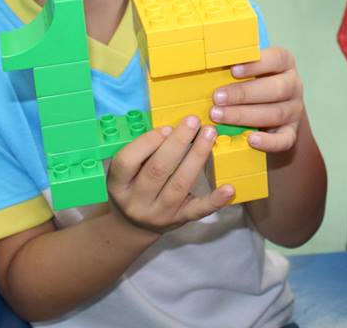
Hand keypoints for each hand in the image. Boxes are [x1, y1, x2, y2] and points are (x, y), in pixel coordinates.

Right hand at [107, 117, 234, 233]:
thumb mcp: (126, 172)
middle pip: (157, 170)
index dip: (147, 143)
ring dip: (197, 156)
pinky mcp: (180, 220)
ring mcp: (159, 213)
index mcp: (118, 185)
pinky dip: (215, 199)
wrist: (133, 225)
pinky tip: (229, 188)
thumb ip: (142, 152)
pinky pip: (199, 210)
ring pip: (180, 184)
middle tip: (193, 121)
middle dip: (178, 143)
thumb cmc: (132, 186)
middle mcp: (136, 202)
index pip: (126, 162)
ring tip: (209, 134)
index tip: (167, 127)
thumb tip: (172, 126)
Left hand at [209, 47, 303, 152]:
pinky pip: (285, 139)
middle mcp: (294, 85)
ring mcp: (294, 110)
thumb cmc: (251, 81)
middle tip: (217, 97)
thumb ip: (233, 63)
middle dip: (244, 94)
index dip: (256, 64)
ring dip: (245, 115)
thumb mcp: (246, 68)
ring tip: (219, 116)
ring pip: (276, 113)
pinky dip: (269, 142)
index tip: (232, 70)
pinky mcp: (291, 132)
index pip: (277, 59)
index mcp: (285, 63)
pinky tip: (251, 140)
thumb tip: (208, 61)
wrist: (269, 108)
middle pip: (277, 88)